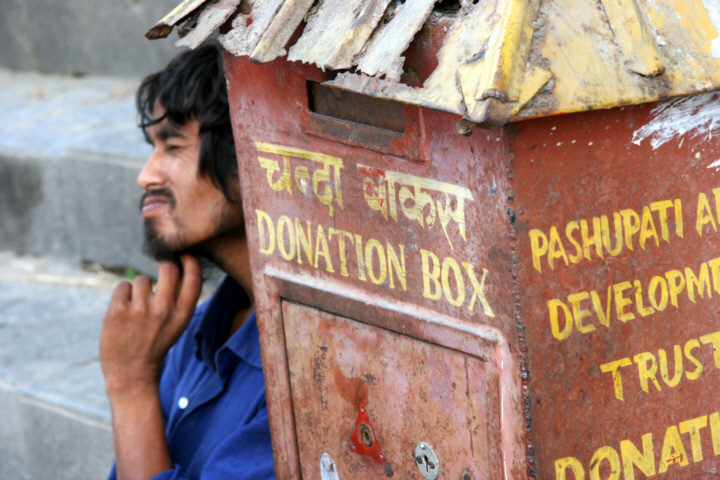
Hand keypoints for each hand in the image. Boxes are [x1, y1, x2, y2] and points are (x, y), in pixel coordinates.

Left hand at [100, 254, 201, 394]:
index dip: (190, 262)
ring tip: (136, 308)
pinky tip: (124, 311)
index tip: (184, 256)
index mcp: (182, 315)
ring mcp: (140, 310)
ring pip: (141, 279)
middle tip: (159, 268)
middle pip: (168, 269)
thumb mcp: (177, 325)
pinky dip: (122, 295)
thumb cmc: (155, 344)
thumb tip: (176, 266)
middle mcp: (163, 310)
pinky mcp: (117, 311)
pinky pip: (123, 286)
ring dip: (138, 289)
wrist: (131, 372)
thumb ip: (178, 299)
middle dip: (164, 264)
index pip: (194, 278)